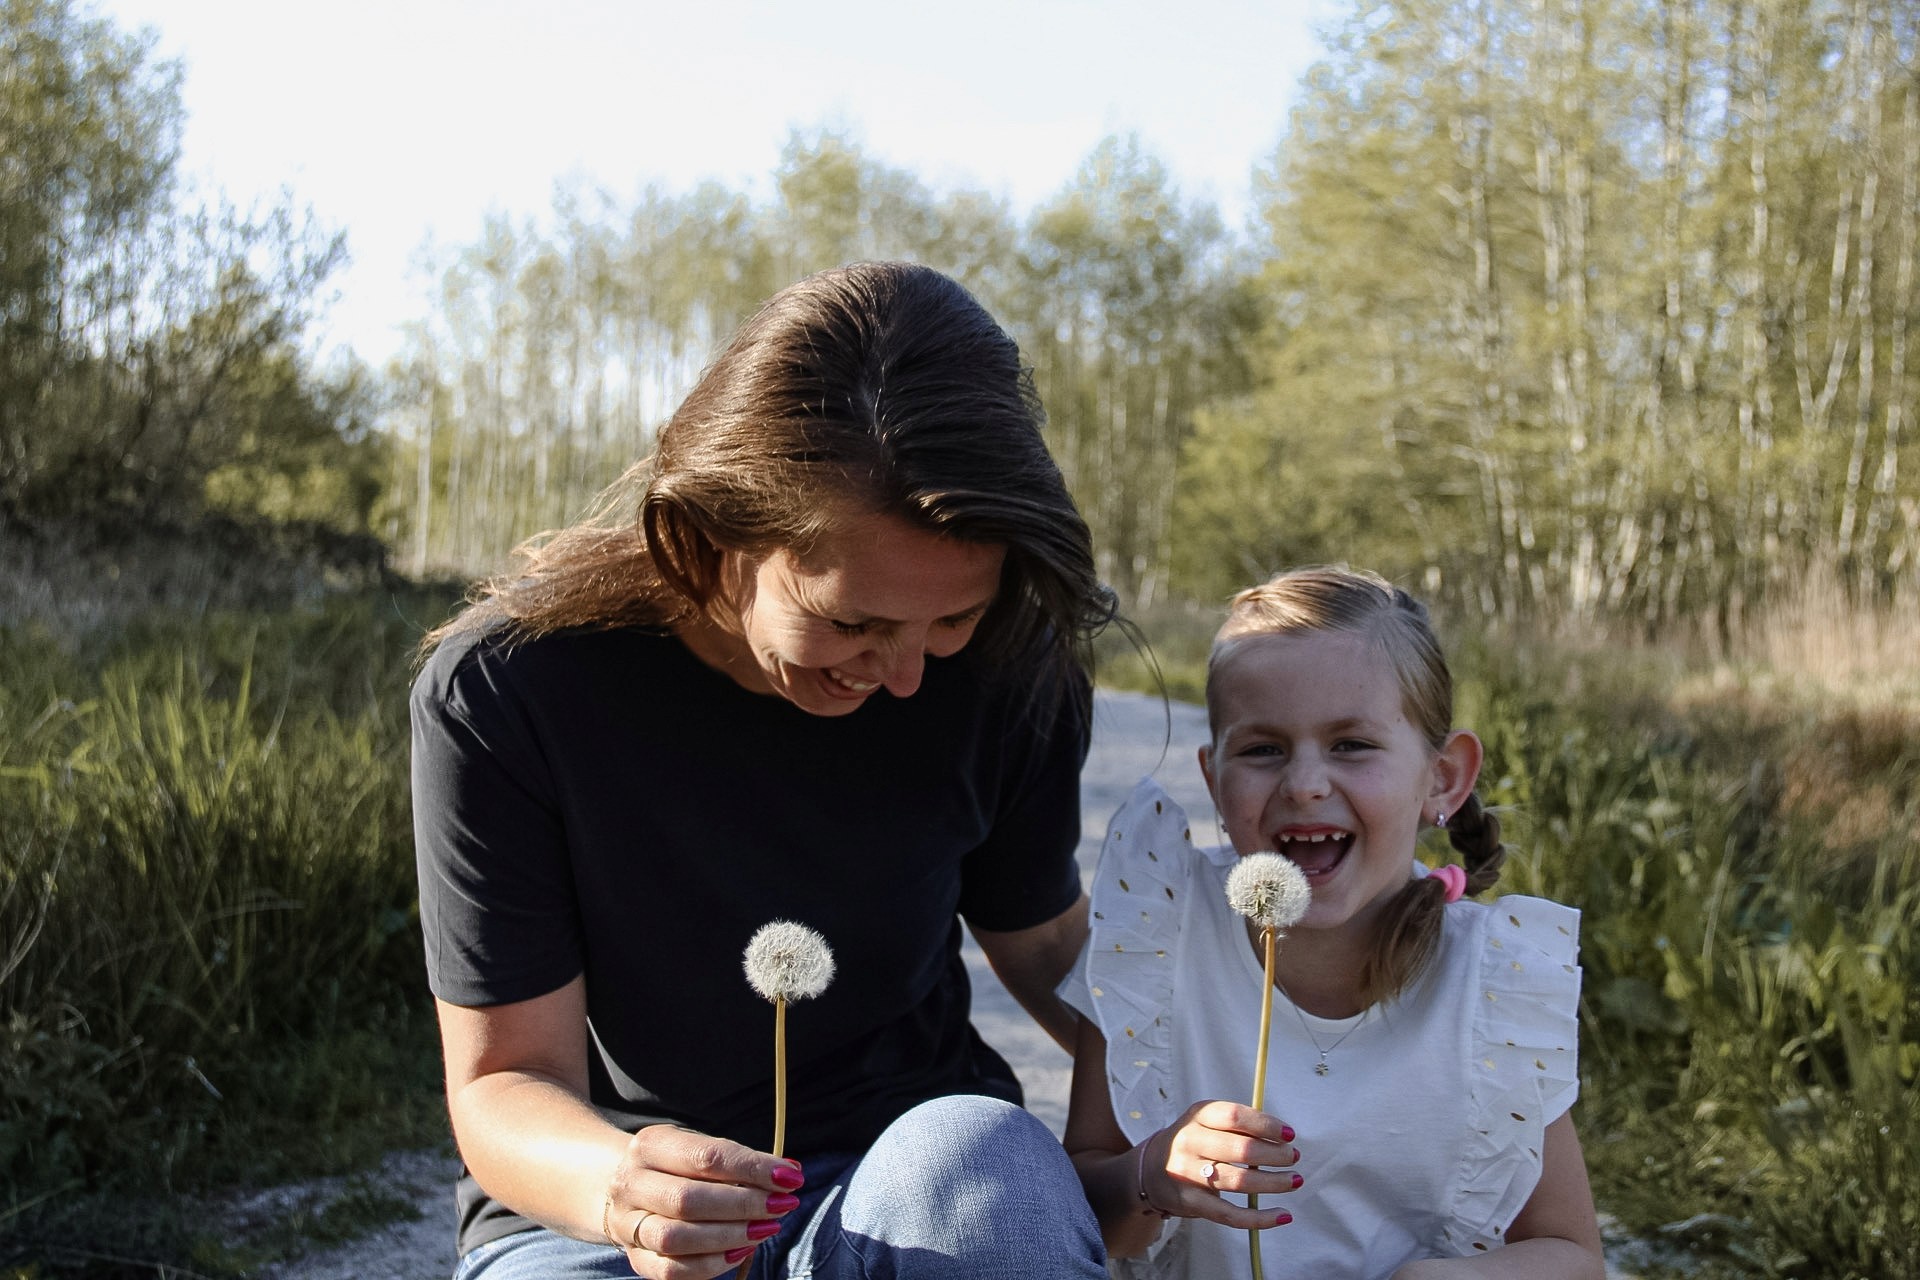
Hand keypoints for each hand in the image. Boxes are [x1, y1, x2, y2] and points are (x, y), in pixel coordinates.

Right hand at [601, 1124, 805, 1278]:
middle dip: (744, 1205)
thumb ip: (741, 1161)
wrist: (626, 1188)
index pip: (706, 1157)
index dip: (753, 1169)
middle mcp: (631, 1183)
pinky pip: (670, 1270)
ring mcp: (627, 1223)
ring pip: (676, 1238)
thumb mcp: (700, 1149)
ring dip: (730, 1236)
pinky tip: (741, 1252)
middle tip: (782, 1206)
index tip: (791, 1178)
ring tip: (766, 1230)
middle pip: (688, 1200)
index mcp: (651, 1144)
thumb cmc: (678, 1166)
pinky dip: (710, 1265)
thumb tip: (790, 1172)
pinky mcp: (634, 1256)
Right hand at [1142, 1100, 1300, 1231]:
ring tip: (1294, 1180)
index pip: (1235, 1116)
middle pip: (1241, 1149)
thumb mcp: (1207, 1122)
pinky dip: (1261, 1218)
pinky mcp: (1191, 1202)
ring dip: (1274, 1183)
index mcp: (1197, 1115)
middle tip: (1293, 1158)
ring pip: (1240, 1181)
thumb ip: (1239, 1125)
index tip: (1289, 1135)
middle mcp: (1190, 1142)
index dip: (1267, 1125)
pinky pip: (1231, 1214)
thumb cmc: (1194, 1142)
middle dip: (1276, 1155)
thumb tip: (1282, 1138)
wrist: (1151, 1169)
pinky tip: (1282, 1215)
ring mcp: (1188, 1173)